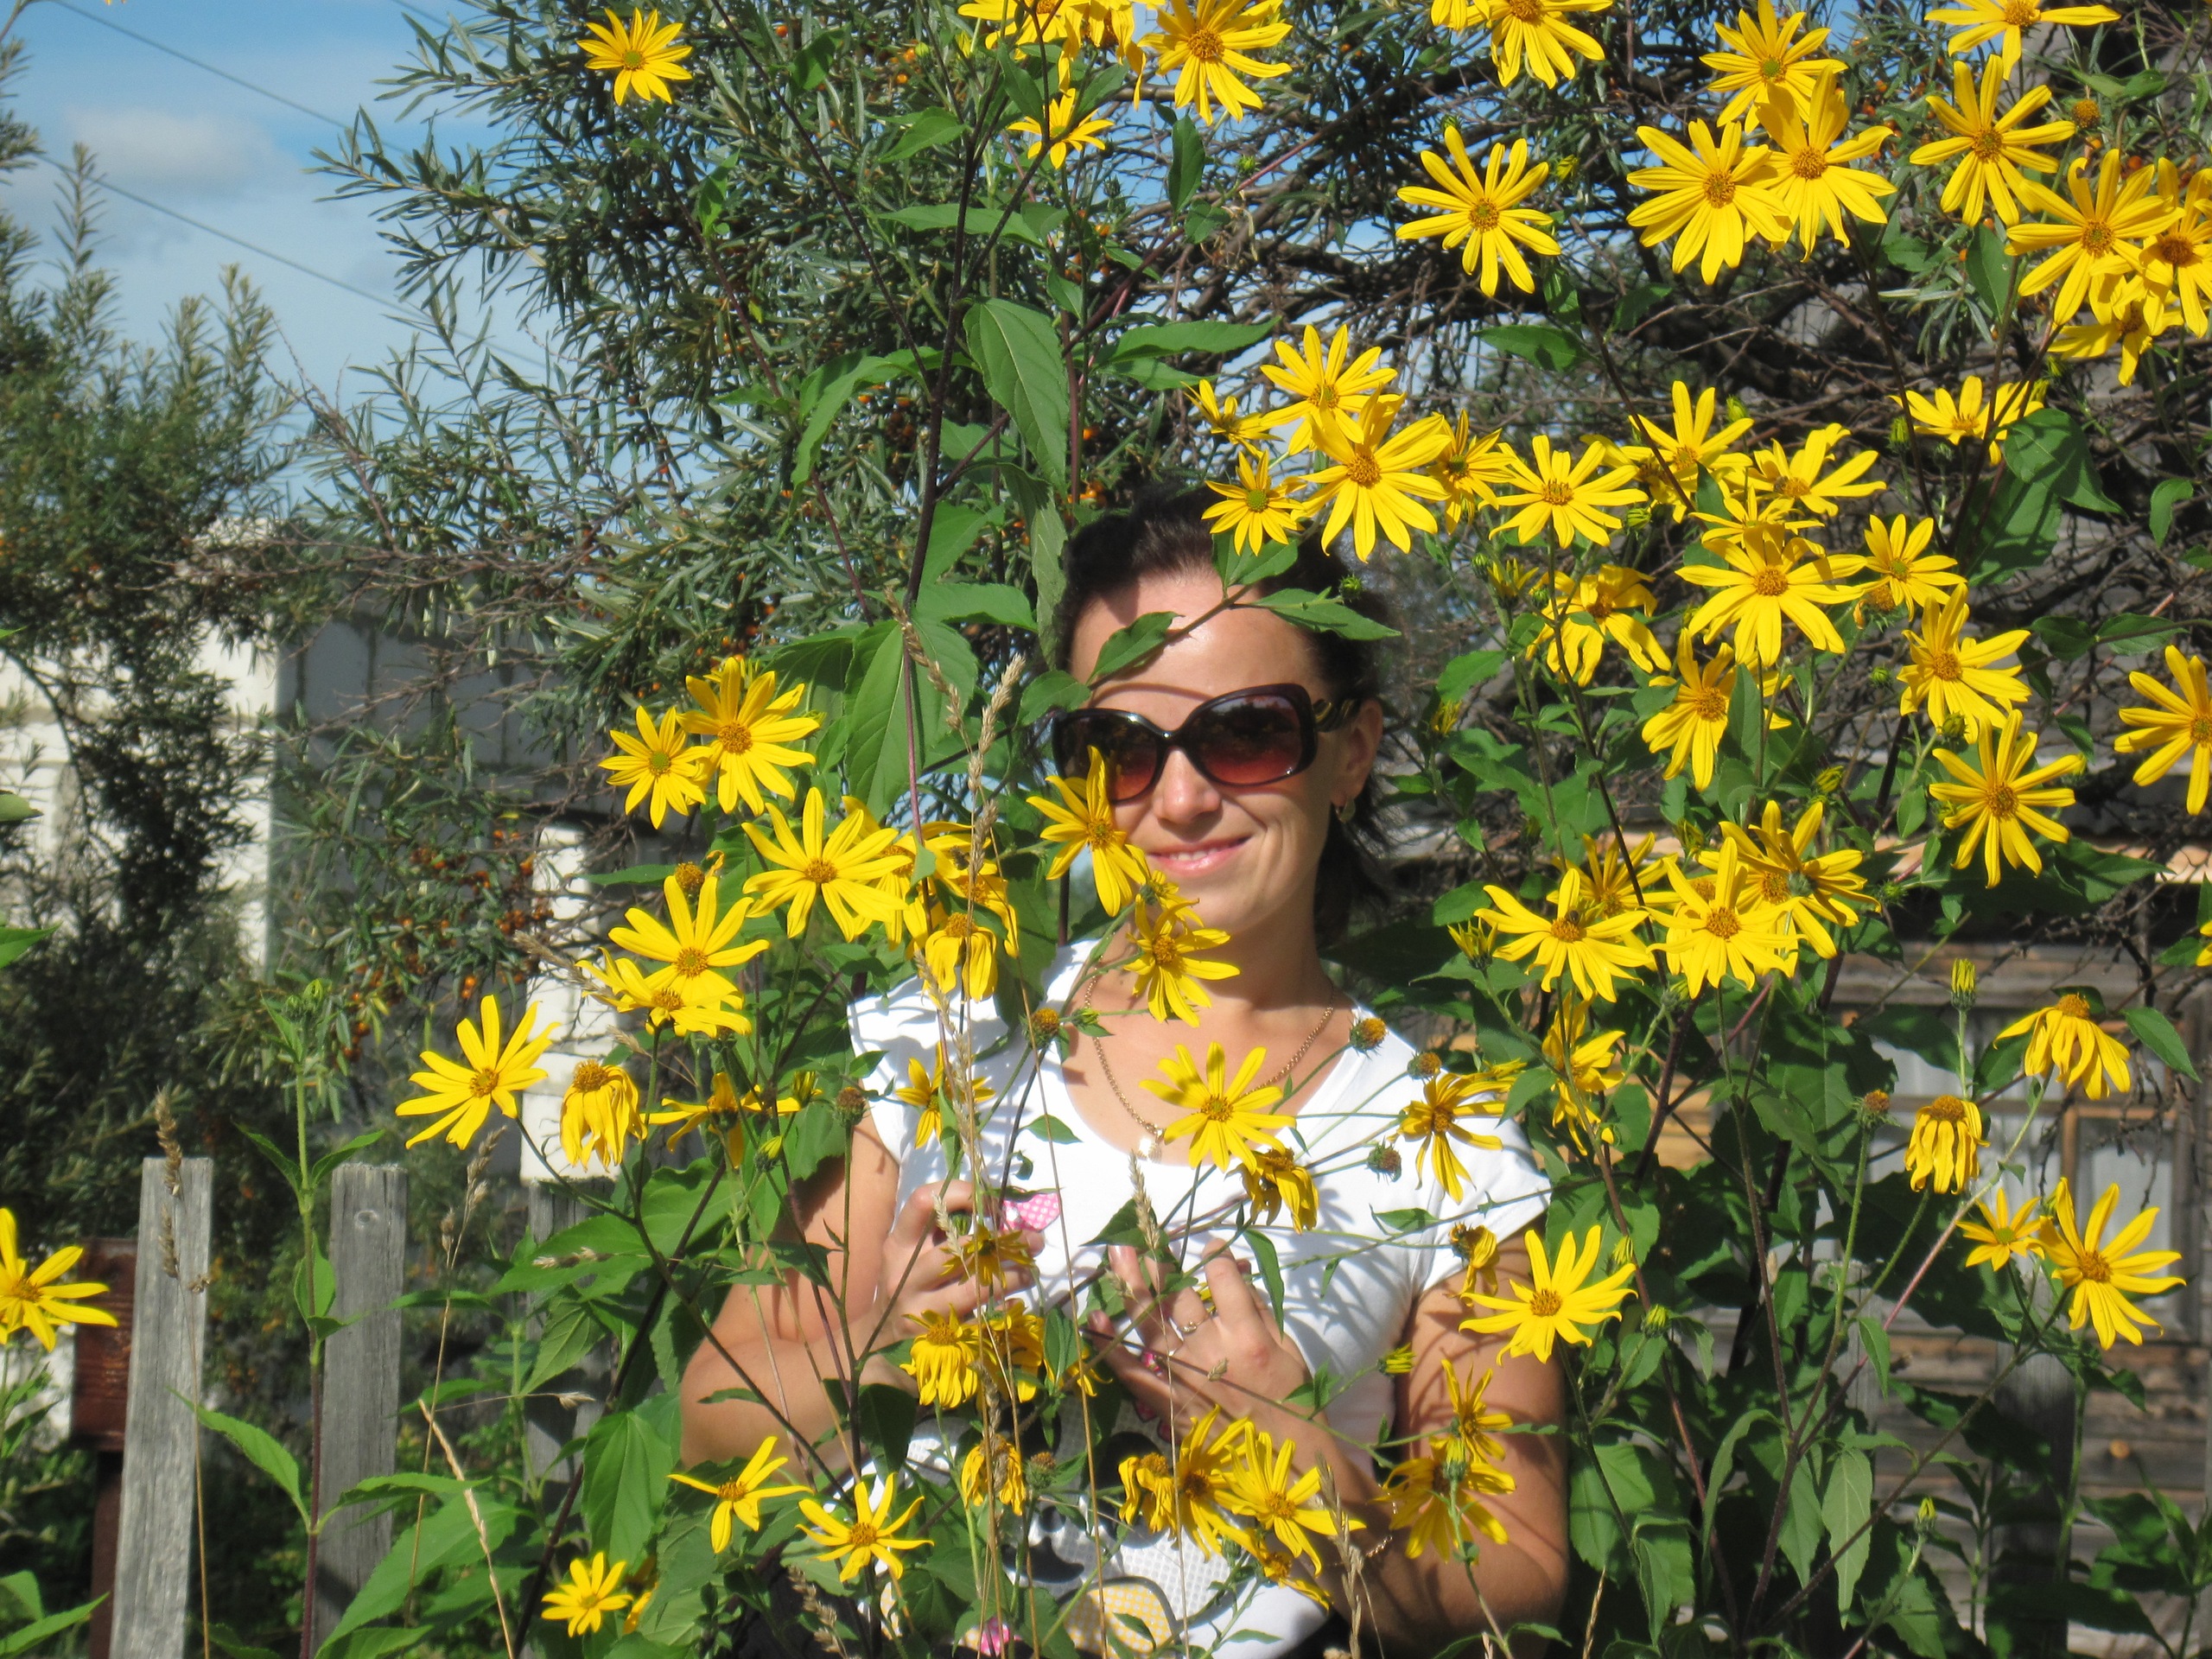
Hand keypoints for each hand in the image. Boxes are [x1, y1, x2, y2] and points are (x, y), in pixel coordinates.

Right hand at [871, 1180, 1041, 1343]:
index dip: (962, 1195)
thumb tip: (994, 1208)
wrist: (878, 1344)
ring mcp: (919, 1310)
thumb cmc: (905, 1287)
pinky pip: (979, 1320)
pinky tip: (1014, 1301)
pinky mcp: (936, 1339)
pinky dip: (1002, 1308)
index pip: (924, 1203)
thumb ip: (940, 1230)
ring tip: (1029, 1271)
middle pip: (957, 1249)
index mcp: (898, 1245)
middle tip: (1033, 1240)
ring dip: (1010, 1276)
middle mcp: (905, 1276)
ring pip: (973, 1287)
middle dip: (1002, 1242)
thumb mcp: (909, 1254)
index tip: (992, 1206)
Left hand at [1086, 1239, 1312, 1441]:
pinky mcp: (1166, 1402)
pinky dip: (1109, 1346)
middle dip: (1159, 1262)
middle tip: (1142, 1241)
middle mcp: (1210, 1351)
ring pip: (1149, 1323)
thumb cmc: (1294, 1405)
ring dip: (1131, 1286)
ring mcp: (1183, 1377)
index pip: (1221, 1277)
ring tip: (1116, 1256)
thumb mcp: (1289, 1351)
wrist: (1284, 1467)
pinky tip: (1094, 1319)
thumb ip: (1260, 1310)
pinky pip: (1130, 1371)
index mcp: (1246, 1335)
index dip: (1215, 1255)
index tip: (1212, 1248)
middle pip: (1177, 1294)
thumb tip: (1235, 1274)